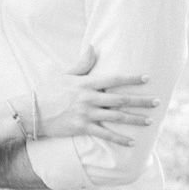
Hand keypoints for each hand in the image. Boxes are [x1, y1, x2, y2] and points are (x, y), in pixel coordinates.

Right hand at [30, 46, 158, 145]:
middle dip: (140, 101)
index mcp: (85, 83)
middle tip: (157, 102)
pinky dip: (119, 139)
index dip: (131, 79)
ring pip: (116, 117)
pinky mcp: (82, 128)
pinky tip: (132, 143)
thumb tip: (93, 47)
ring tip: (150, 121)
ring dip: (135, 120)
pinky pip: (105, 135)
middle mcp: (88, 98)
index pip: (113, 79)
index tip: (147, 78)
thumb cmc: (47, 90)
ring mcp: (86, 114)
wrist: (31, 110)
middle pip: (120, 99)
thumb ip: (82, 63)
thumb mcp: (64, 74)